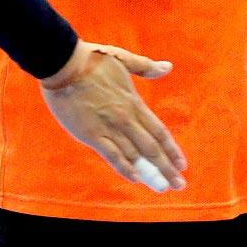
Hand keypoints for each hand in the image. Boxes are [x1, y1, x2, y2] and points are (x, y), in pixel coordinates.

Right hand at [39, 42, 184, 191]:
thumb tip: (168, 67)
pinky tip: (135, 178)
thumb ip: (146, 67)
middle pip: (152, 148)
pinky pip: (112, 155)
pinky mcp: (91, 134)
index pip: (159, 131)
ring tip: (161, 186)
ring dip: (149, 172)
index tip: (181, 165)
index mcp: (134, 103)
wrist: (64, 64)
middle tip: (179, 184)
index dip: (171, 149)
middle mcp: (126, 118)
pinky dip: (125, 168)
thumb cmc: (92, 59)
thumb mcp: (124, 59)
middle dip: (167, 168)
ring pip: (134, 155)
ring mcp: (109, 127)